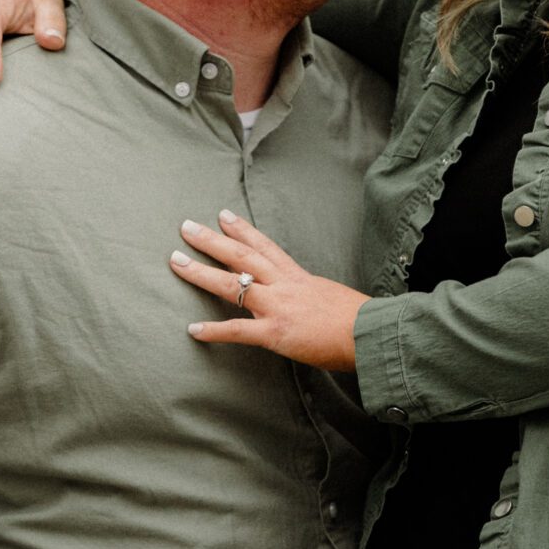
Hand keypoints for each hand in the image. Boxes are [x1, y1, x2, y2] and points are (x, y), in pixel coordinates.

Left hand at [171, 211, 365, 371]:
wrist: (372, 333)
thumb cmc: (360, 319)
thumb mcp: (332, 297)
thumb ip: (312, 296)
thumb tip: (305, 301)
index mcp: (299, 277)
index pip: (265, 246)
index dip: (243, 229)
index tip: (223, 215)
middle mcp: (284, 285)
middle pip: (242, 256)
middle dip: (212, 240)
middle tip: (186, 227)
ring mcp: (278, 307)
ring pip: (233, 284)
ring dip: (201, 273)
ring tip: (176, 261)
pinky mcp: (276, 333)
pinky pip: (238, 331)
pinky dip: (214, 331)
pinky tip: (193, 330)